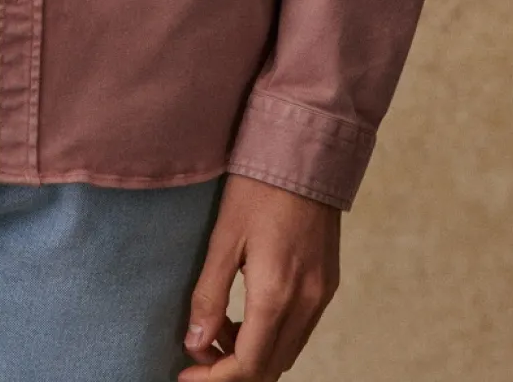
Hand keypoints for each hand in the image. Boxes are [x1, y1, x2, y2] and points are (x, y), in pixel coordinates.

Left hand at [177, 172, 340, 378]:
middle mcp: (306, 303)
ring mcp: (321, 294)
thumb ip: (209, 293)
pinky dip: (272, 335)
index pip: (248, 365)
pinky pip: (300, 329)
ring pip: (286, 351)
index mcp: (276, 294)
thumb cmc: (258, 187)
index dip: (214, 378)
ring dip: (252, 354)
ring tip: (217, 328)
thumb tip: (195, 342)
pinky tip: (246, 313)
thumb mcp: (223, 236)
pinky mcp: (327, 283)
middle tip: (198, 353)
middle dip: (231, 370)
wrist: (305, 153)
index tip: (186, 373)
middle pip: (270, 367)